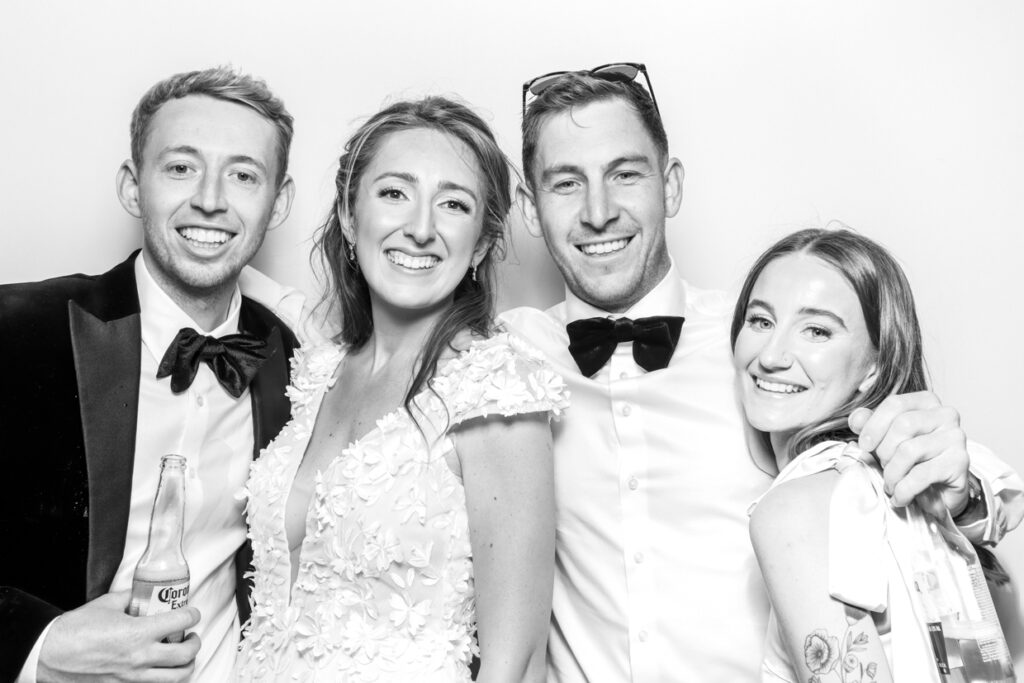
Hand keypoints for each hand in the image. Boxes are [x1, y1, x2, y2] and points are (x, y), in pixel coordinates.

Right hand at [37, 590, 200, 682]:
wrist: (49, 655)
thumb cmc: (74, 630)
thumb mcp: (107, 604)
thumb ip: (130, 598)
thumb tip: (142, 594)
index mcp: (139, 633)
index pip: (181, 621)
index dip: (193, 614)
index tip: (193, 613)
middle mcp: (140, 657)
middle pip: (186, 655)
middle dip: (195, 643)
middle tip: (192, 636)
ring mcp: (132, 677)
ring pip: (176, 677)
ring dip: (186, 665)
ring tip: (182, 655)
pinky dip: (163, 678)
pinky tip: (160, 668)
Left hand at [849, 390, 970, 513]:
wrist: (939, 492)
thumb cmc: (910, 460)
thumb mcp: (885, 439)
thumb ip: (869, 424)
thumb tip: (856, 419)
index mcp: (926, 402)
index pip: (895, 403)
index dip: (874, 425)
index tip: (864, 445)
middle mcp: (945, 415)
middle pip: (903, 425)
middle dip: (884, 451)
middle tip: (882, 466)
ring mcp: (956, 437)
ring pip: (910, 450)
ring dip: (892, 473)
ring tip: (890, 484)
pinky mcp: (960, 462)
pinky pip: (921, 474)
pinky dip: (904, 489)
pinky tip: (899, 497)